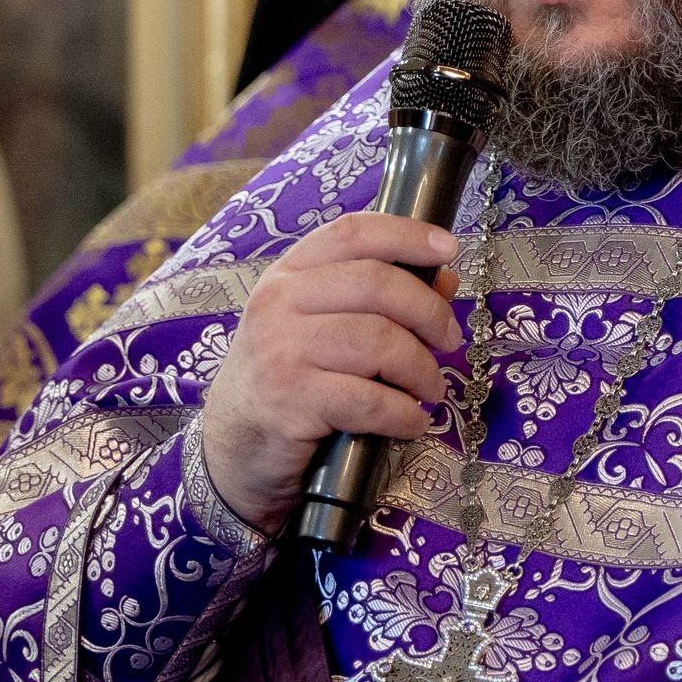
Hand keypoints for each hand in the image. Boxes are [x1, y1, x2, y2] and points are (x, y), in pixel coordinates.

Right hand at [198, 213, 462, 534]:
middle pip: (376, 284)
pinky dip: (404, 414)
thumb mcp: (321, 329)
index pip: (352, 233)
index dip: (407, 235)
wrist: (232, 448)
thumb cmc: (286, 381)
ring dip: (421, 369)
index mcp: (288, 274)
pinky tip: (410, 423)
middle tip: (449, 340)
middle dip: (429, 312)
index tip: (449, 248)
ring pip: (379, 341)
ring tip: (430, 389)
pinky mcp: (290, 402)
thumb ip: (379, 302)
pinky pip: (369, 400)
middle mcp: (279, 303)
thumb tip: (445, 281)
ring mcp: (281, 351)